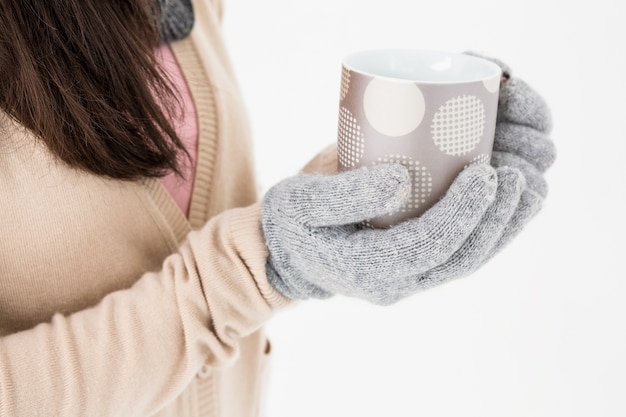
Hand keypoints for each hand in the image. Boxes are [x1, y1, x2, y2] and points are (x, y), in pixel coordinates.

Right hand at [261, 56, 554, 304]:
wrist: (287, 253)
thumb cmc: (290, 222)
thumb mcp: (298, 202)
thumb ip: (342, 194)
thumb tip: (399, 181)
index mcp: (366, 269)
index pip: (426, 246)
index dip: (461, 213)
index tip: (484, 172)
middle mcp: (396, 283)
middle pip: (460, 258)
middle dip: (495, 219)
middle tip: (515, 174)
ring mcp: (410, 277)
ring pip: (469, 259)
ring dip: (504, 226)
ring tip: (529, 186)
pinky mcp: (418, 264)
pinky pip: (463, 252)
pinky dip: (493, 229)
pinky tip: (512, 201)